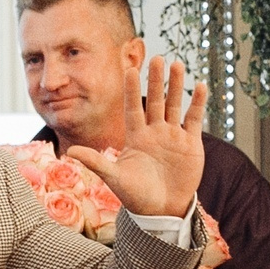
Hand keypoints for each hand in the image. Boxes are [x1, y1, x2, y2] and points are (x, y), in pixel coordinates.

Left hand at [68, 58, 207, 220]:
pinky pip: (193, 119)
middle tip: (156, 58)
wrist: (162, 211)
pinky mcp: (191, 143)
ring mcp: (173, 136)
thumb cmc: (136, 196)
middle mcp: (154, 132)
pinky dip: (197, 103)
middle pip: (155, 101)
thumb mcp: (114, 178)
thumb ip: (96, 162)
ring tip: (177, 64)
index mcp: (135, 137)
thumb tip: (70, 152)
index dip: (131, 89)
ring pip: (174, 105)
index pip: (132, 108)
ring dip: (176, 86)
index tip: (130, 70)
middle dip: (156, 80)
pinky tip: (199, 86)